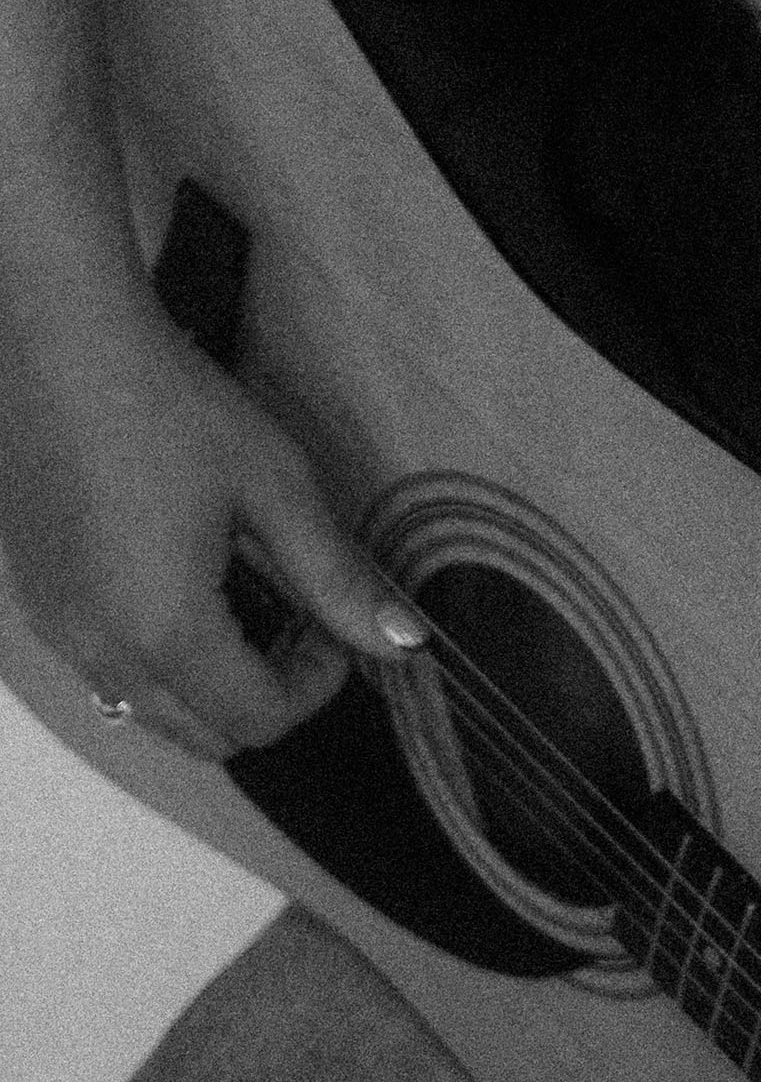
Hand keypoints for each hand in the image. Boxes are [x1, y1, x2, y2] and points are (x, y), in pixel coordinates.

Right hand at [0, 292, 420, 758]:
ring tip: (247, 593)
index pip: (257, 720)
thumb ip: (337, 576)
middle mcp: (97, 650)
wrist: (60, 345)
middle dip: (266, 693)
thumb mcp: (275, 486)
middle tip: (301, 616)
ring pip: (147, 712)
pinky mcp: (34, 601)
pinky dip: (156, 658)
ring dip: (210, 682)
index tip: (336, 622)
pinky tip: (182, 577)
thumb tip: (404, 641)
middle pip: (202, 736)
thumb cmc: (171, 405)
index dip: (317, 685)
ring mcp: (56, 630)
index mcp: (163, 630)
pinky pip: (103, 671)